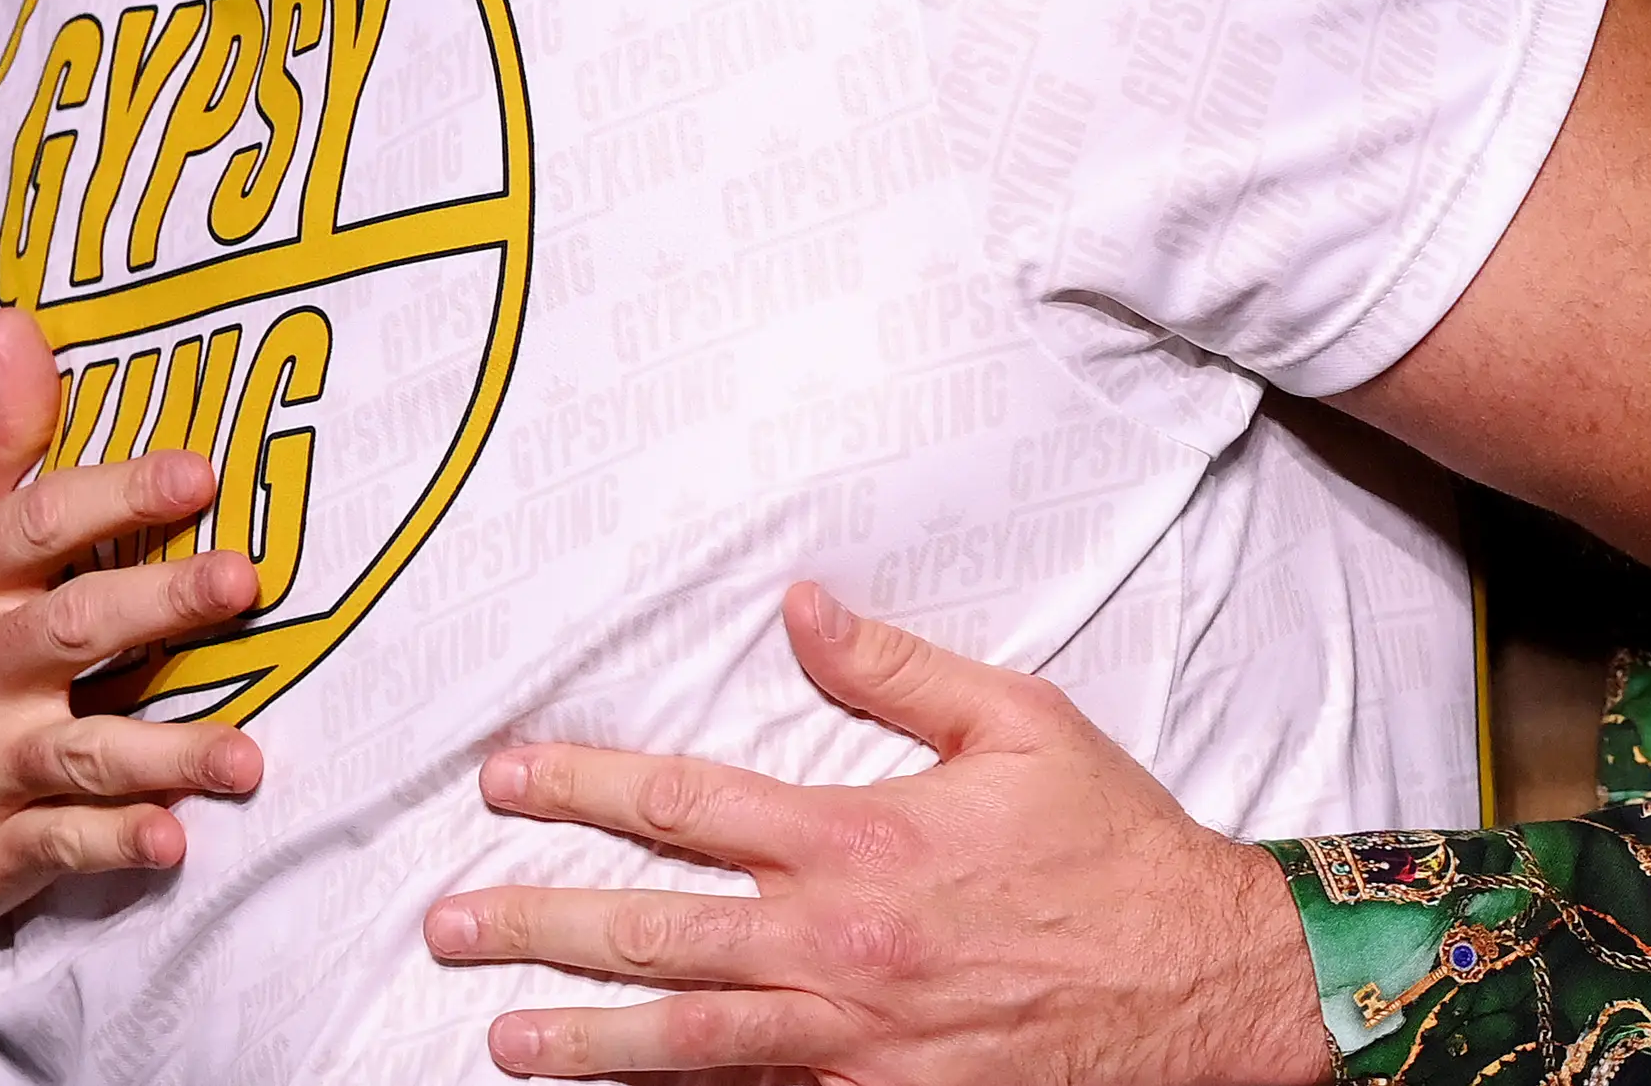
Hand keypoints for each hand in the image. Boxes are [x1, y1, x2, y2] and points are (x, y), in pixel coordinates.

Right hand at [0, 307, 265, 926]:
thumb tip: (18, 323)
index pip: (33, 528)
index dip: (115, 496)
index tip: (199, 473)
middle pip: (67, 630)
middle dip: (160, 605)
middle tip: (247, 581)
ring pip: (78, 753)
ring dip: (166, 754)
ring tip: (246, 757)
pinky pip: (64, 845)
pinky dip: (116, 846)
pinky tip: (175, 840)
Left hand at [428, 583, 1331, 1085]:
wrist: (1202, 985)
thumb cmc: (1113, 848)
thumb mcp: (1019, 723)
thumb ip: (897, 669)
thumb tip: (801, 608)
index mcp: (860, 841)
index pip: (686, 806)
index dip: (583, 788)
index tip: (504, 780)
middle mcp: (836, 948)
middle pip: (655, 934)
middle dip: (540, 926)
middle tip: (448, 925)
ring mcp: (851, 1045)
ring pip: (685, 1045)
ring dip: (583, 1041)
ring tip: (499, 1039)